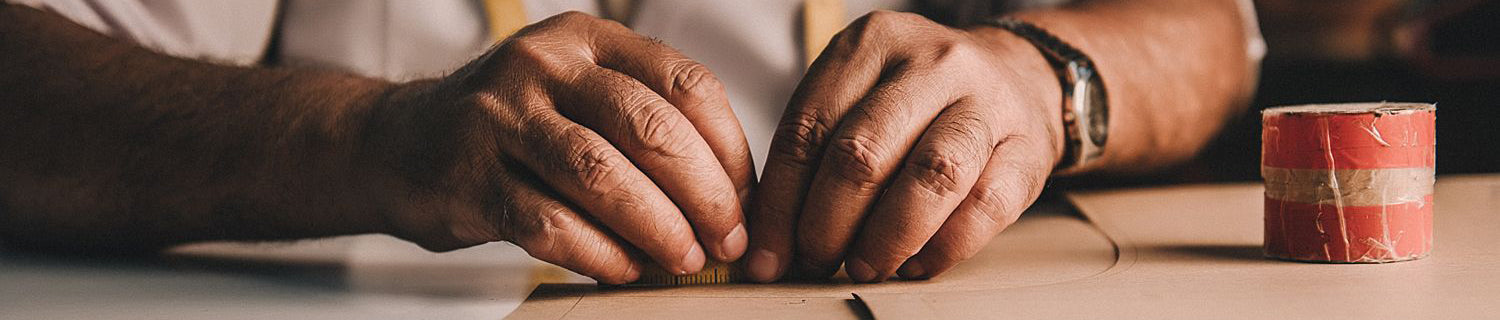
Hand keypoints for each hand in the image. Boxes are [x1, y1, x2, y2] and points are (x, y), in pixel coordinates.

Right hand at [369, 12, 754, 283]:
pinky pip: (547, 223)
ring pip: (599, 174)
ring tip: (685, 259)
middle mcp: (544, 66)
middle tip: (728, 238)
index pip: (684, 83)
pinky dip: (599, 253)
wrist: (399, 142)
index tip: (747, 198)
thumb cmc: (513, 127)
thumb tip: (731, 195)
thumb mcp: (578, 93)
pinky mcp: (467, 178)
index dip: (728, 148)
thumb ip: (645, 122)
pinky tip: (625, 269)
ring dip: (657, 226)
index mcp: (588, 39)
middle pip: (649, 127)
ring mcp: (500, 118)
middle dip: (704, 193)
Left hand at [745, 11, 1064, 282]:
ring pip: (929, 177)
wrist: (1017, 78)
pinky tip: (917, 263)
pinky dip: (944, 247)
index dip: (781, 202)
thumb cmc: (921, 100)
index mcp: (872, 43)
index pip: (808, 128)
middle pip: (863, 153)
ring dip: (886, 237)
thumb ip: (817, 152)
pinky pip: (984, 207)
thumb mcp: (860, 97)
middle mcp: (932, 63)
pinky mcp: (1028, 148)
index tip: (769, 252)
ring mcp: (986, 102)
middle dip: (829, 223)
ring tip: (864, 267)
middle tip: (817, 260)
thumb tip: (772, 240)